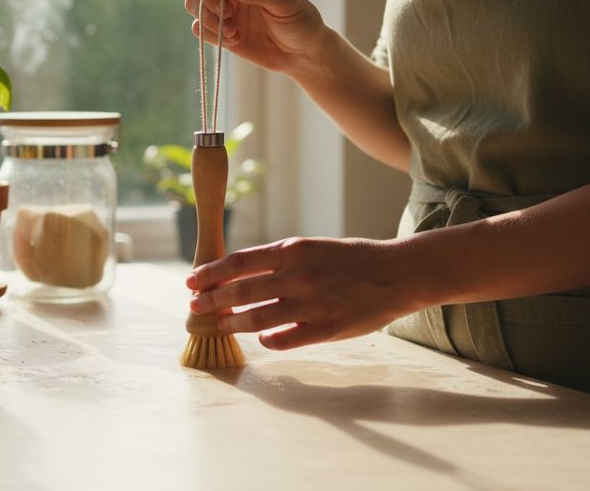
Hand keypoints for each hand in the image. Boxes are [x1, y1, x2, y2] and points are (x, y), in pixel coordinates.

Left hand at [185, 237, 422, 350]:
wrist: (397, 274)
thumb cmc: (353, 259)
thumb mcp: (313, 248)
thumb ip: (280, 261)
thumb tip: (242, 273)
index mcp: (293, 251)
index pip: (239, 262)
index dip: (210, 273)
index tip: (191, 281)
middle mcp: (297, 276)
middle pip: (240, 291)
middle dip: (210, 300)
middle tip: (193, 306)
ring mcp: (310, 305)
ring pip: (256, 319)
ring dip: (232, 323)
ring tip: (218, 324)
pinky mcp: (325, 330)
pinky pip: (284, 340)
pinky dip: (267, 340)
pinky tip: (261, 339)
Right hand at [186, 0, 325, 75]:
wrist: (301, 53)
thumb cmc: (300, 20)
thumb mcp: (287, 3)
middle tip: (227, 13)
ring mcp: (224, 5)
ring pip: (194, 1)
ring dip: (208, 17)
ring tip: (233, 30)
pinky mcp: (219, 28)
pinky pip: (198, 27)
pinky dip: (211, 34)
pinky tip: (235, 40)